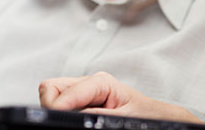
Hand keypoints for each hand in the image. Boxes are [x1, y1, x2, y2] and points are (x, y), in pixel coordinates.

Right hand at [39, 72, 202, 123]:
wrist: (155, 117)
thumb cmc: (145, 115)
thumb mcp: (124, 117)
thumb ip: (97, 114)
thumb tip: (75, 114)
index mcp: (100, 82)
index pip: (63, 90)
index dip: (57, 106)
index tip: (55, 117)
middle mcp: (89, 83)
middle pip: (51, 87)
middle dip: (50, 104)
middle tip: (57, 121)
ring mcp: (83, 92)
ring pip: (51, 94)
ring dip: (54, 108)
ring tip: (67, 121)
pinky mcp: (80, 102)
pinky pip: (59, 103)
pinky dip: (59, 111)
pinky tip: (71, 120)